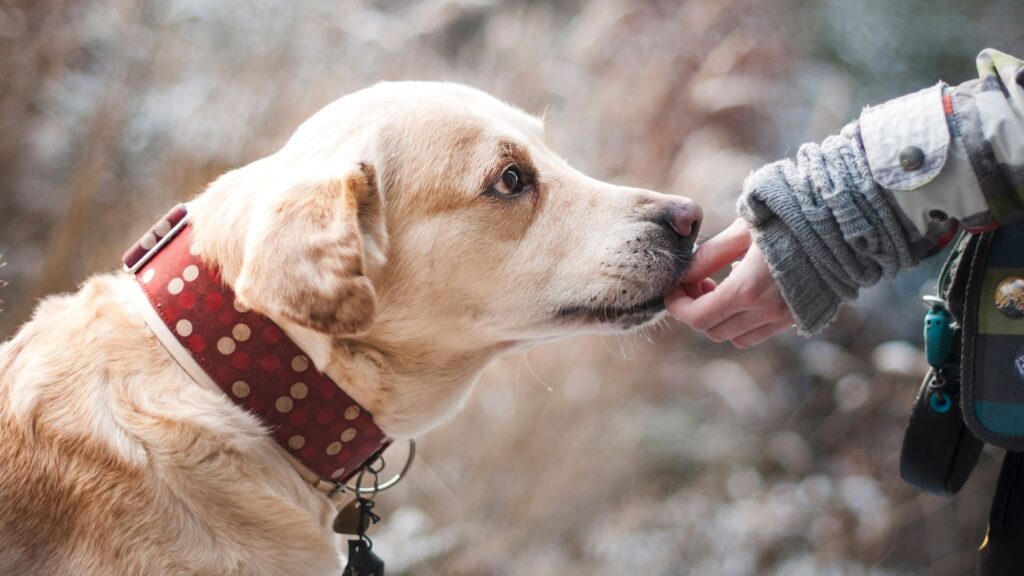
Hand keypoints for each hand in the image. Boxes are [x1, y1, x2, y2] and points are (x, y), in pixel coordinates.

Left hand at [665, 218, 793, 347]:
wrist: (844, 222)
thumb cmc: (790, 217)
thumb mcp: (742, 230)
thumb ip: (709, 255)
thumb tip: (683, 274)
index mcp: (748, 289)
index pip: (698, 317)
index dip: (677, 306)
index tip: (673, 288)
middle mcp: (767, 312)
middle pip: (713, 330)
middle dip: (696, 309)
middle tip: (696, 281)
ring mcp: (785, 318)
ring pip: (736, 337)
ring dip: (720, 318)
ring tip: (719, 286)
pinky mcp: (799, 316)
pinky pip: (760, 332)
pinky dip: (743, 321)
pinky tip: (746, 290)